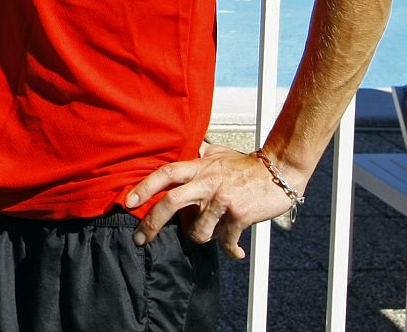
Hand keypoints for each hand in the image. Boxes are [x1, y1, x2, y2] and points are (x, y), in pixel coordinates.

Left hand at [126, 144, 301, 257]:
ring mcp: (222, 200)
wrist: (278, 172)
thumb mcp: (215, 154)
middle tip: (140, 239)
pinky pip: (226, 242)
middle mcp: (206, 183)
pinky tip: (235, 252)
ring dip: (201, 237)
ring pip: (197, 231)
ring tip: (211, 233)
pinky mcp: (239, 215)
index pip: (165, 174)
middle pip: (171, 203)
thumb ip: (195, 157)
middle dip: (151, 224)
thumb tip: (178, 153)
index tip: (127, 201)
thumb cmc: (245, 165)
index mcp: (198, 167)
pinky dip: (230, 250)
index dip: (144, 186)